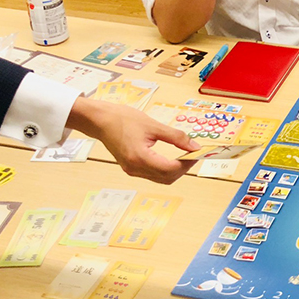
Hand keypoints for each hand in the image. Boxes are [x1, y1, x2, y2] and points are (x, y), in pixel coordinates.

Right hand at [67, 98, 199, 183]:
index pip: (170, 169)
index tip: (197, 154)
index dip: (187, 164)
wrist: (101, 120)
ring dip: (176, 170)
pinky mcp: (131, 168)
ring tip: (186, 156)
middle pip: (167, 178)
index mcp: (139, 158)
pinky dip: (166, 169)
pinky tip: (173, 159)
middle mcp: (135, 168)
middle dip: (184, 169)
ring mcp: (132, 170)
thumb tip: (194, 146)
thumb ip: (176, 137)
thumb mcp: (154, 125)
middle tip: (194, 155)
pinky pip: (153, 174)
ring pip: (161, 179)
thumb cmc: (123, 119)